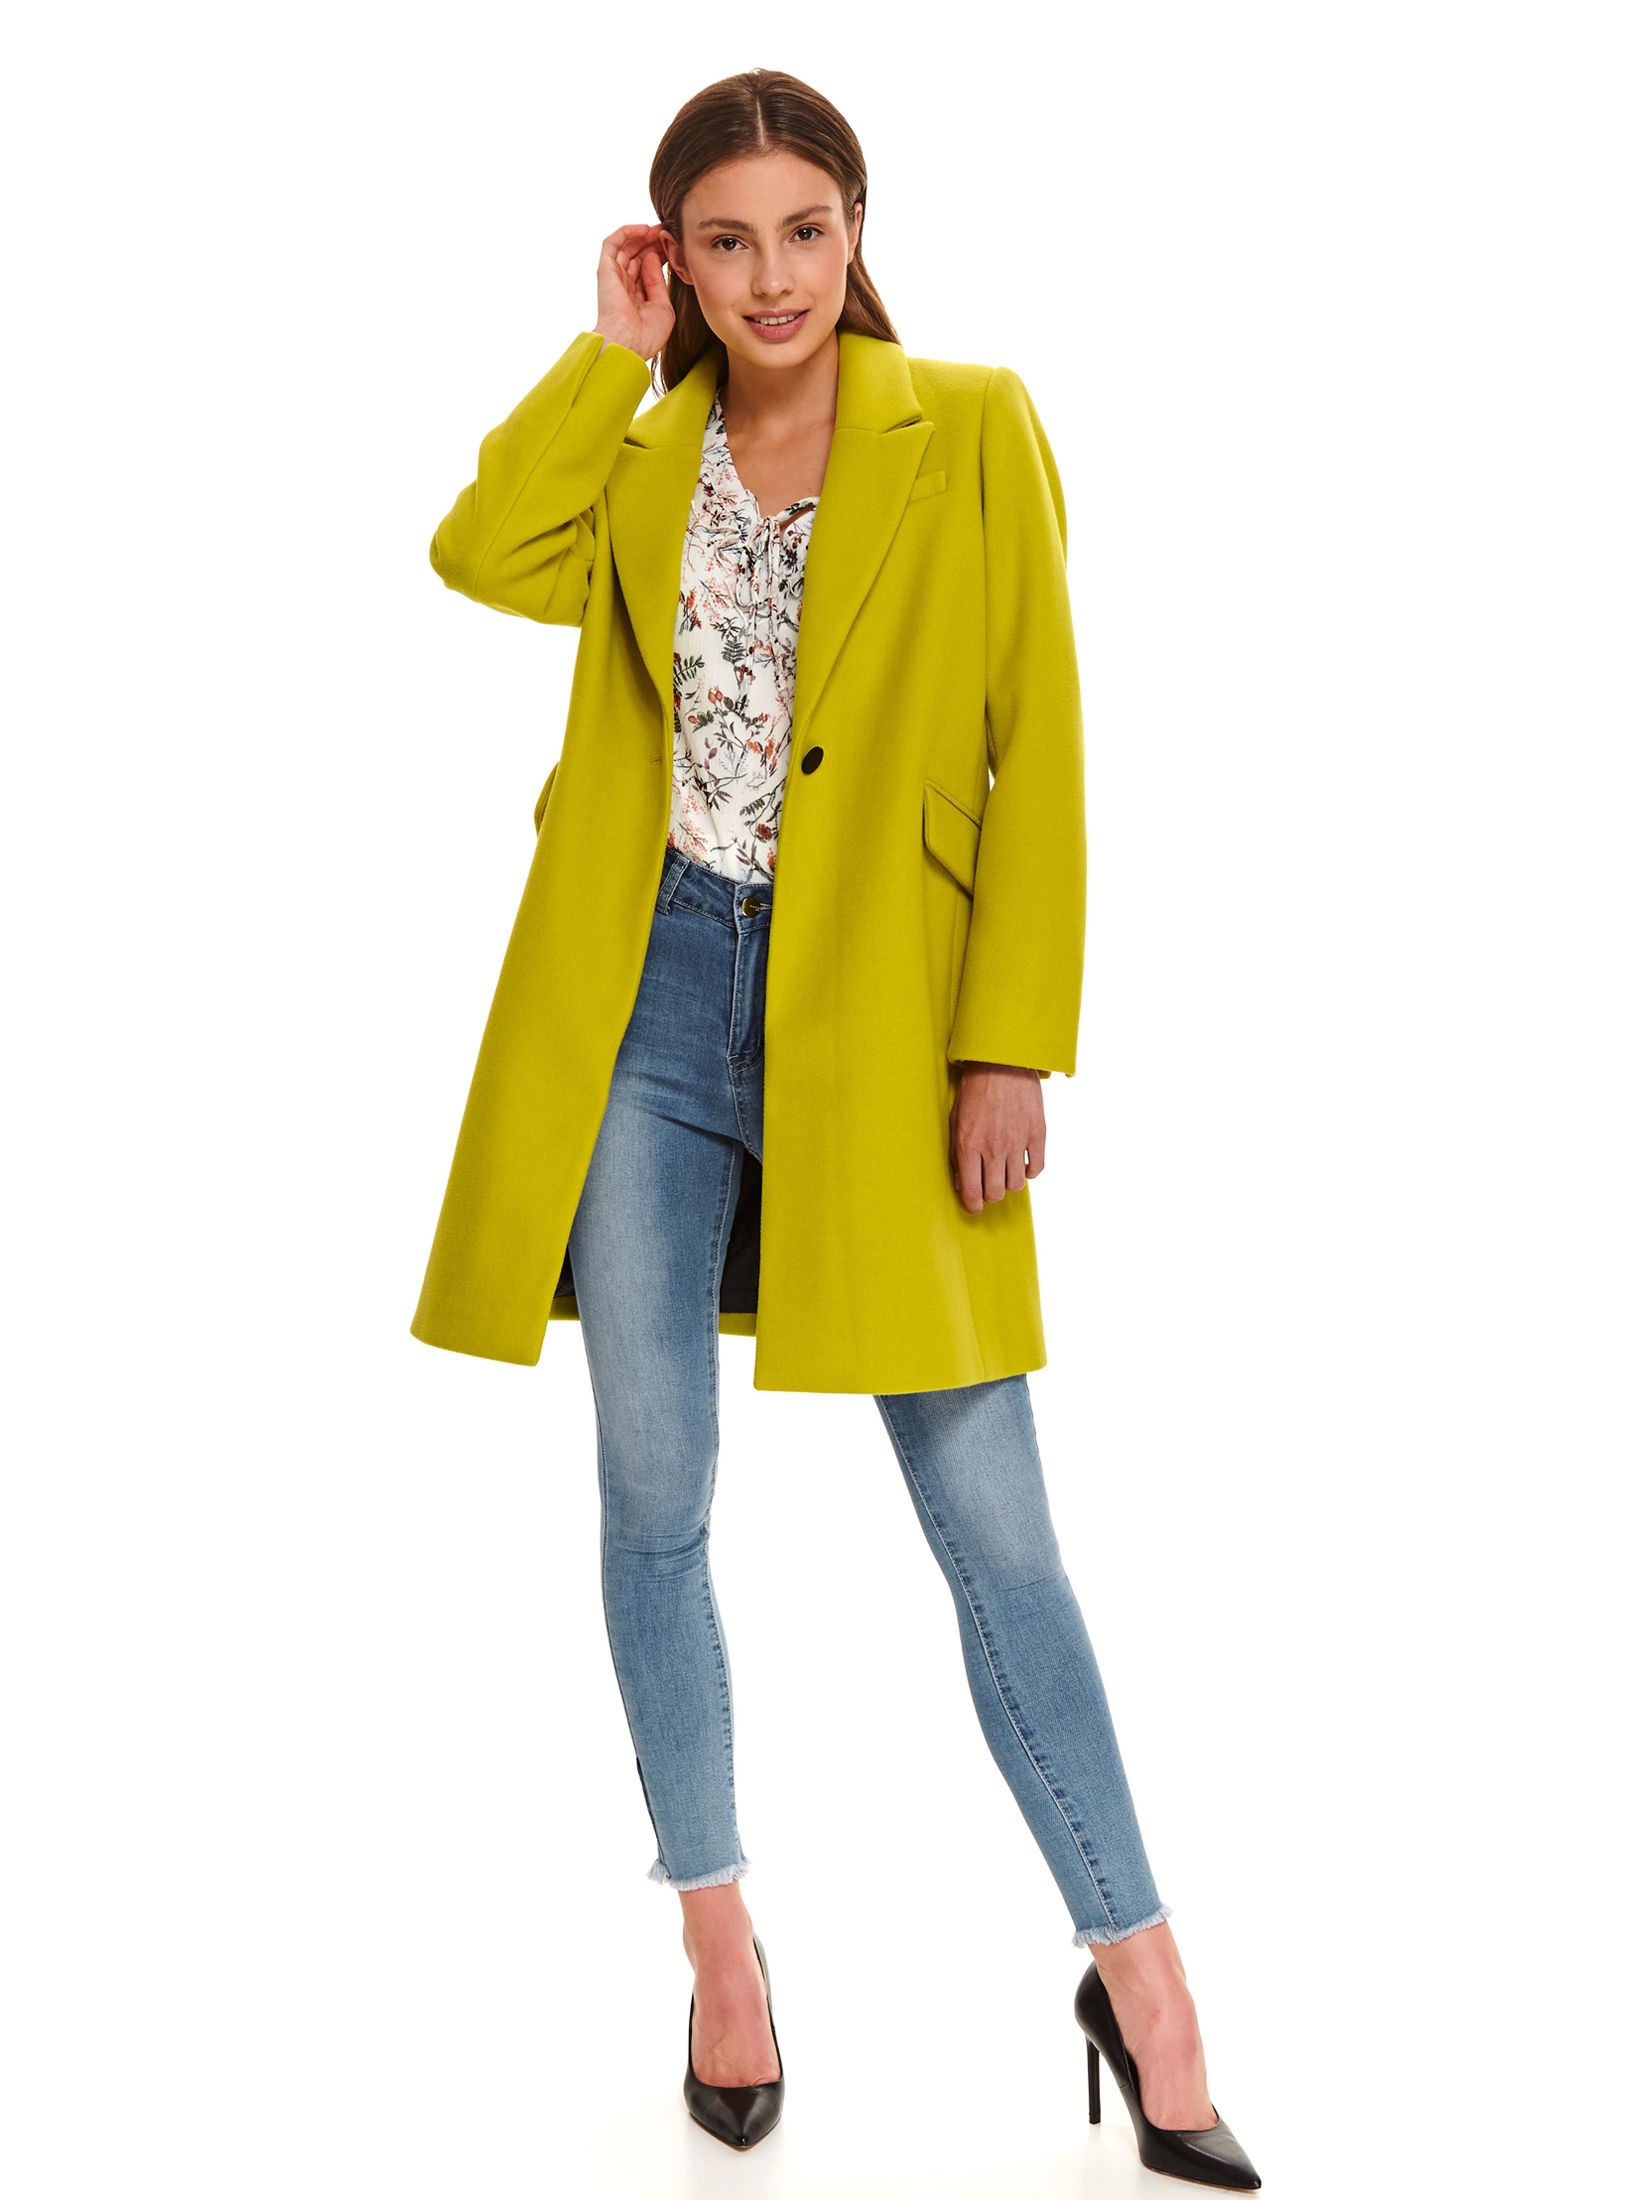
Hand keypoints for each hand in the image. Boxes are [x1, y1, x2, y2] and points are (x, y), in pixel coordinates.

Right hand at [594, 222, 675, 360]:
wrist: (629, 343)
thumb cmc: (646, 334)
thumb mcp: (663, 306)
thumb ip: (659, 282)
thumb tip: (653, 257)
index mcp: (636, 296)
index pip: (648, 268)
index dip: (662, 254)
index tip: (676, 245)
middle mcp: (623, 285)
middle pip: (638, 255)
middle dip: (654, 242)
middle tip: (671, 232)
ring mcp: (613, 276)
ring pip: (627, 246)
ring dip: (644, 235)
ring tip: (661, 228)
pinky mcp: (605, 269)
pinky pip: (612, 242)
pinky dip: (627, 231)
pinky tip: (645, 229)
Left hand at [950, 1063, 1045, 1211]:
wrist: (1002, 1062)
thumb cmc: (975, 1090)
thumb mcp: (955, 1120)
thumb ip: (957, 1154)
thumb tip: (962, 1182)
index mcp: (968, 1146)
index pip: (972, 1192)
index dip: (973, 1205)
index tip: (974, 1206)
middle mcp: (993, 1148)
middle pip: (995, 1193)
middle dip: (990, 1194)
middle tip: (988, 1185)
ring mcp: (1017, 1142)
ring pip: (1016, 1185)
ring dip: (1009, 1182)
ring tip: (1004, 1170)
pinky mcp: (1037, 1134)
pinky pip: (1037, 1168)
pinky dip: (1030, 1171)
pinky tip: (1023, 1163)